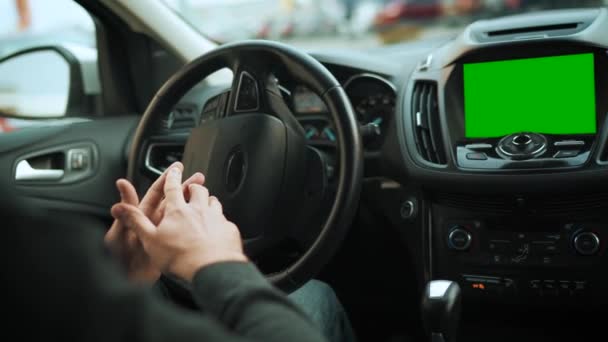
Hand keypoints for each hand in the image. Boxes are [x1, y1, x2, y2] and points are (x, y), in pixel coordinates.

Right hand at [111, 163, 246, 281]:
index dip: (172, 177)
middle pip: (198, 191)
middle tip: (192, 187)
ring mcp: (216, 218)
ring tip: (207, 203)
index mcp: (177, 210)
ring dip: (209, 201)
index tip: (174, 170)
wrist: (211, 268)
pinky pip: (226, 220)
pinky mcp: (228, 229)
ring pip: (214, 202)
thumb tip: (118, 207)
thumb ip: (136, 222)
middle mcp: (198, 209)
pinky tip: (219, 227)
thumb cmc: (179, 257)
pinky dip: (221, 221)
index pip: (173, 187)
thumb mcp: (150, 240)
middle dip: (194, 187)